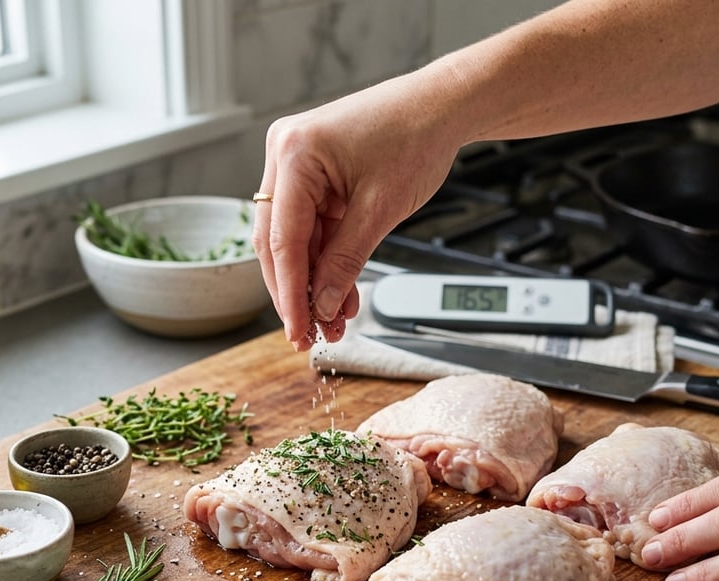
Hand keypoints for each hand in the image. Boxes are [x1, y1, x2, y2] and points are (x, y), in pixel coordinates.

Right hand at [251, 75, 463, 350]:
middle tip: (309, 335)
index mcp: (295, 154)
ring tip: (332, 322)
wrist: (441, 107)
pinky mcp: (313, 176)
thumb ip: (346, 261)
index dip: (290, 293)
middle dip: (296, 293)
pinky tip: (338, 295)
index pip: (282, 240)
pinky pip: (312, 229)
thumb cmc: (416, 137)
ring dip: (313, 283)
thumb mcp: (381, 210)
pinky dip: (326, 262)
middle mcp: (285, 155)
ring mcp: (295, 164)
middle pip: (277, 242)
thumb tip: (322, 305)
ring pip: (293, 241)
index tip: (297, 330)